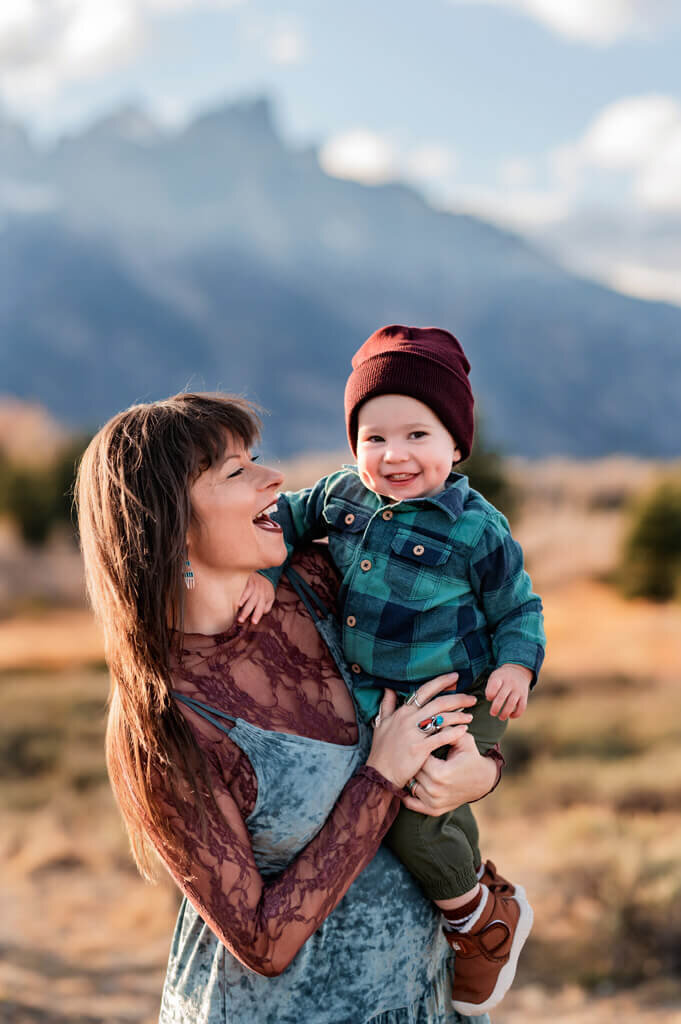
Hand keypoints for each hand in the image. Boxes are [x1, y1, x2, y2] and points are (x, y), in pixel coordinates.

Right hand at [238, 573, 274, 623]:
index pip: (262, 608)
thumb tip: (262, 614)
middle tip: (241, 620)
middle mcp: (260, 593)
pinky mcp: (249, 582)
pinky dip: (242, 595)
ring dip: (243, 603)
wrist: (264, 573)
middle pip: (254, 603)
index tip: (253, 622)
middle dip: (247, 612)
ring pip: (249, 597)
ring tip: (238, 610)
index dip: (257, 615)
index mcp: (265, 598)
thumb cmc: (266, 589)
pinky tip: (238, 601)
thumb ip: (267, 607)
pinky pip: (245, 589)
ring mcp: (255, 587)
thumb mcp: (270, 598)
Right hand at [365, 673, 475, 789]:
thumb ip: (387, 705)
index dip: (441, 682)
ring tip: (471, 715)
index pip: (424, 691)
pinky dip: (454, 732)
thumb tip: (389, 688)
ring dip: (459, 715)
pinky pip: (441, 737)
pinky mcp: (419, 748)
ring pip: (441, 718)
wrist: (379, 773)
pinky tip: (465, 730)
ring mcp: (414, 734)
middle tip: (472, 698)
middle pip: (438, 703)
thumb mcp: (381, 724)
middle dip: (458, 698)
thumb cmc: (381, 750)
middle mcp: (408, 719)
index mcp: (402, 711)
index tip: (455, 677)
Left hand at [401, 731, 497, 814]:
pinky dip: (408, 794)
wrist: (483, 781)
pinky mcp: (434, 810)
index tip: (419, 742)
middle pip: (413, 771)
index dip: (419, 748)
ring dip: (411, 775)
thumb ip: (448, 728)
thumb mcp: (464, 740)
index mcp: (440, 773)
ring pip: (411, 785)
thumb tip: (433, 716)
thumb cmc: (471, 757)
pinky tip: (411, 782)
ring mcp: (433, 802)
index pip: (418, 757)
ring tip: (411, 765)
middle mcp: (435, 790)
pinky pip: (411, 803)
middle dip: (413, 761)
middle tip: (412, 752)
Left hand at [485, 663, 531, 719]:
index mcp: (500, 677)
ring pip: (512, 703)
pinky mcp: (524, 696)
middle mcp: (509, 683)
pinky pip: (522, 707)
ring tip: (501, 717)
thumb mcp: (494, 676)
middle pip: (502, 696)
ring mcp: (518, 689)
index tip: (489, 698)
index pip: (494, 685)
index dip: (490, 693)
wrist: (519, 670)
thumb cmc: (502, 677)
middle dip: (496, 707)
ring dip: (505, 713)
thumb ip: (490, 687)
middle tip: (492, 713)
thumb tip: (489, 699)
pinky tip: (510, 716)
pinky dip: (517, 714)